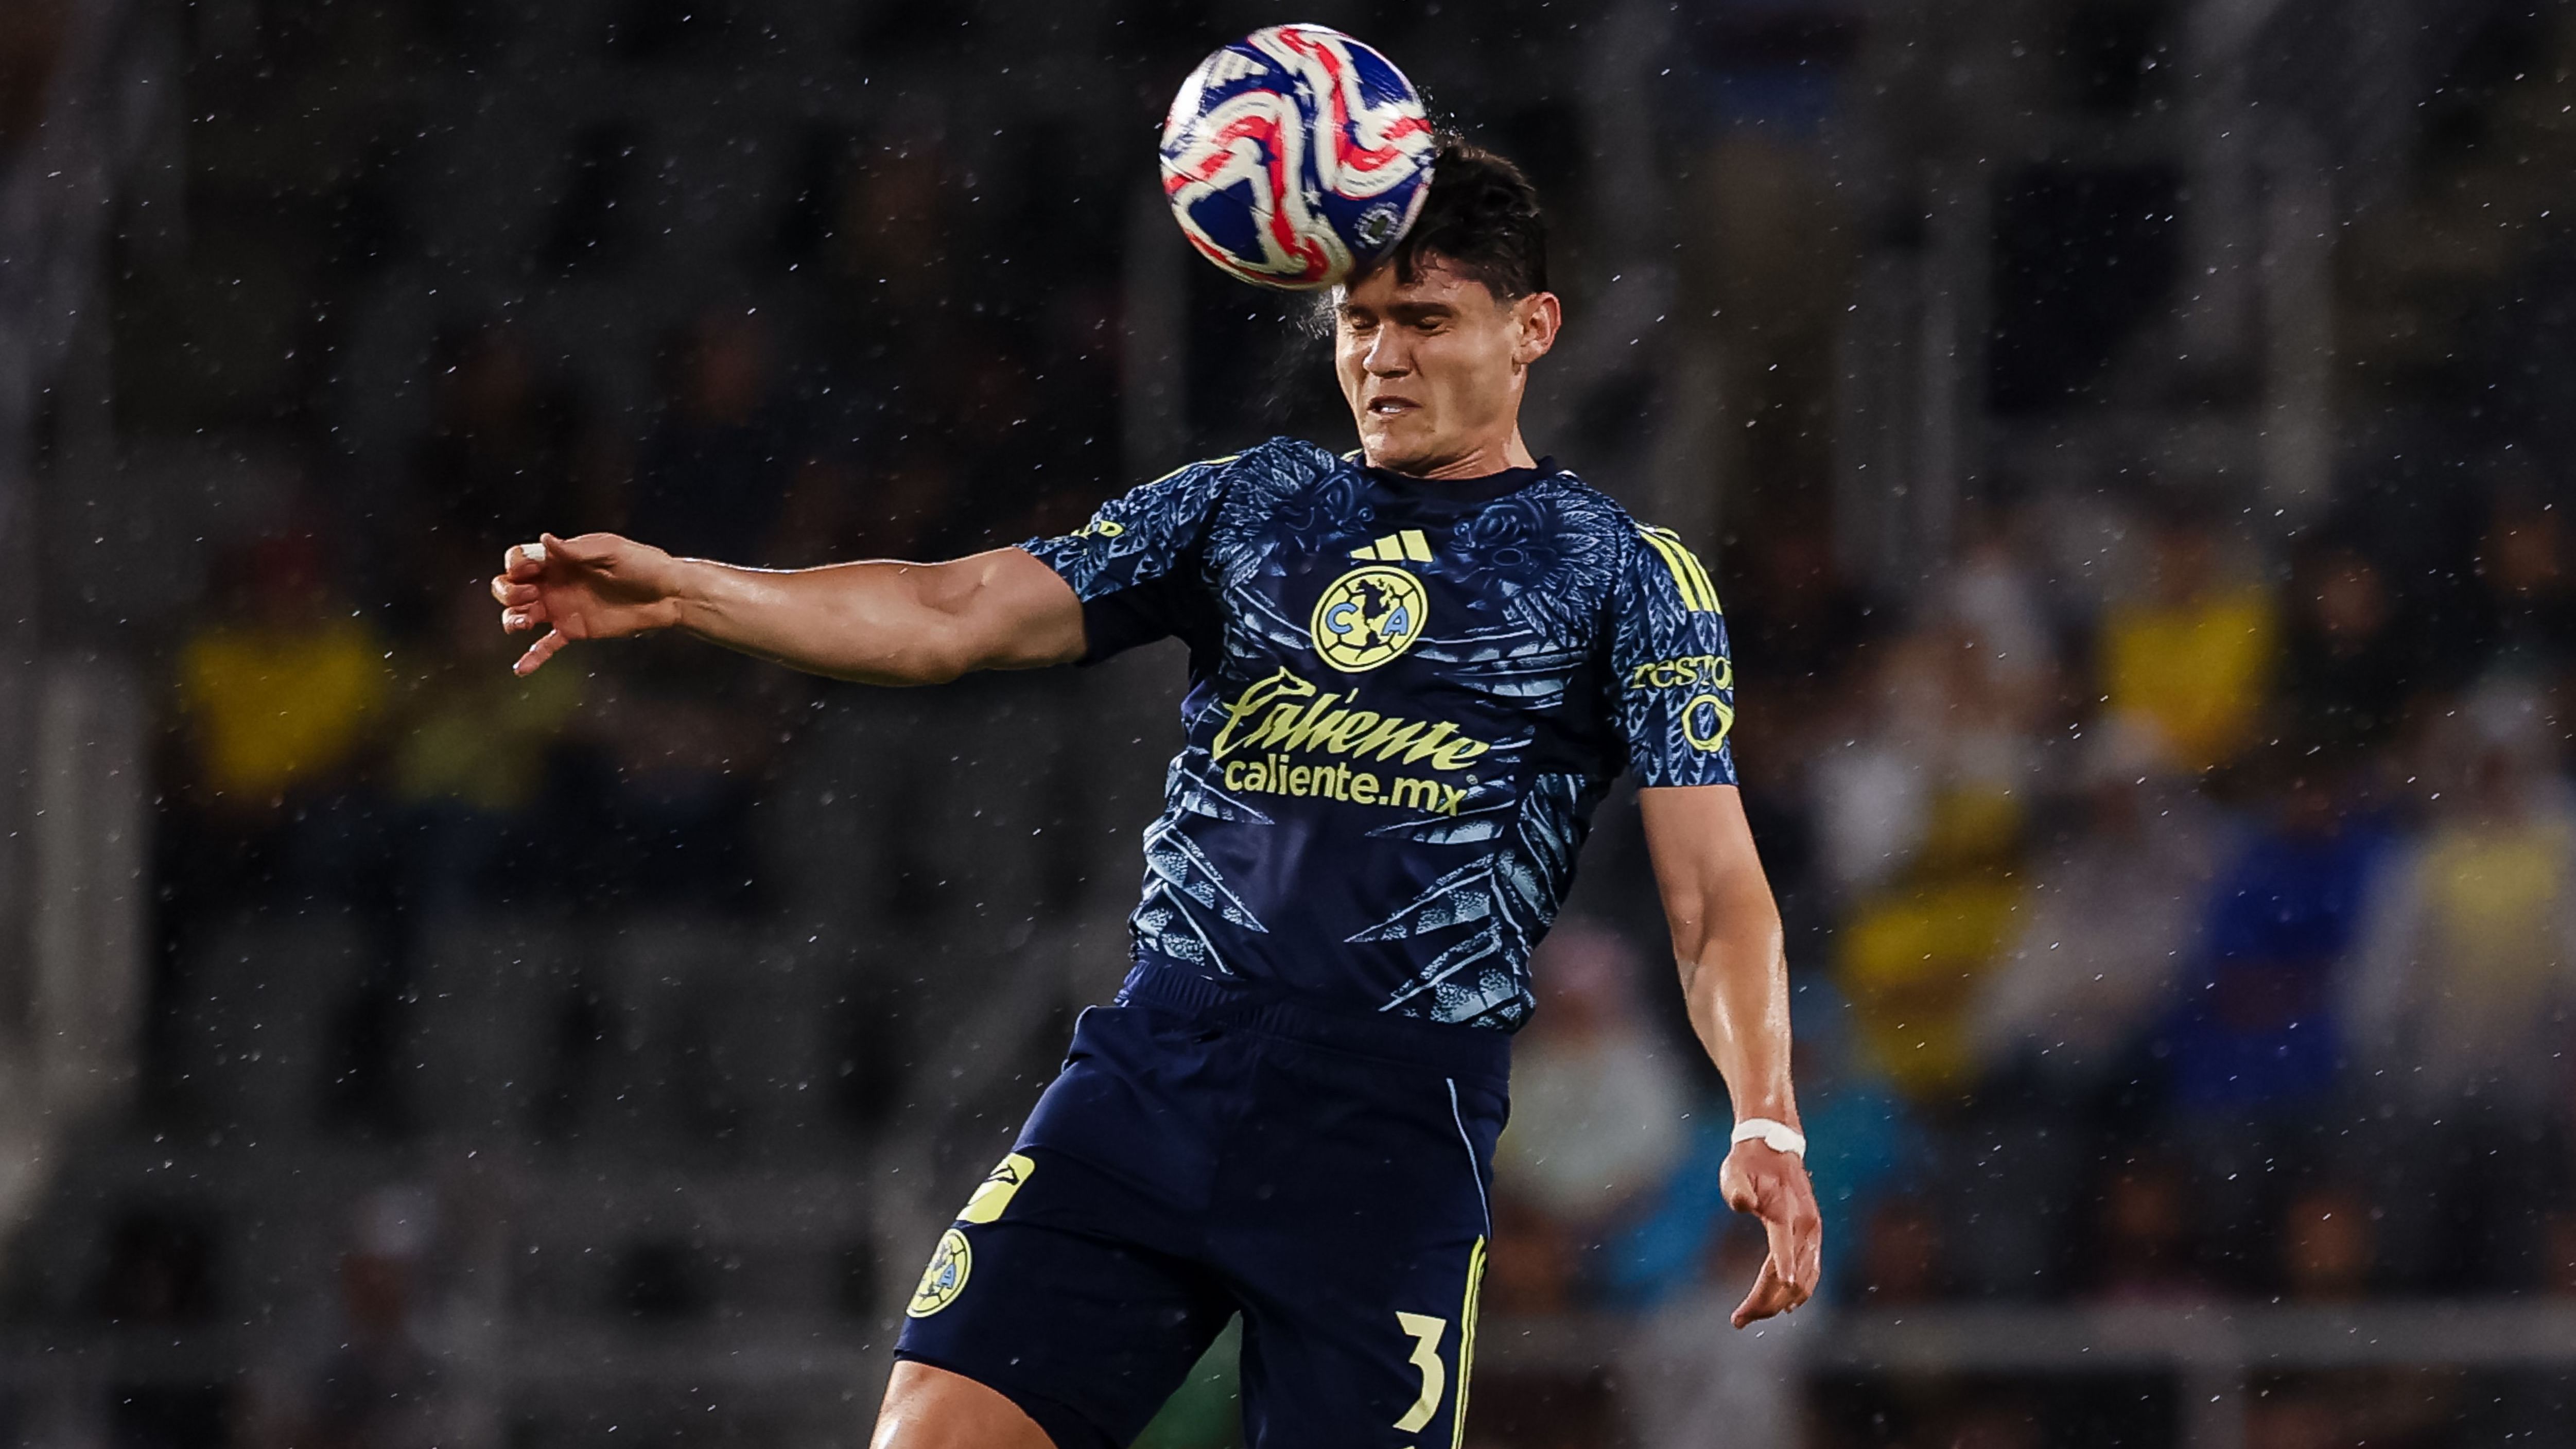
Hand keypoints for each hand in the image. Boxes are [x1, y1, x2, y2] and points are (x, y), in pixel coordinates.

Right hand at [489, 532, 685, 674]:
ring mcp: (561, 607)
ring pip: (520, 614)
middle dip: (507, 591)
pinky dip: (532, 656)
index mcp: (559, 558)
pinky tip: (521, 669)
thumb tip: (545, 539)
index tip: (528, 570)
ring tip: (523, 625)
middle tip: (528, 596)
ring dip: (512, 619)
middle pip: (510, 587)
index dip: (516, 563)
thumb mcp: (611, 551)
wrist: (667, 596)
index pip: (520, 559)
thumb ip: (577, 550)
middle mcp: (553, 582)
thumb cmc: (643, 565)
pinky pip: (546, 645)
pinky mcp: (573, 630)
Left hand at [1720, 1138, 1821, 1326]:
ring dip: (1781, 1300)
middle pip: (1790, 1274)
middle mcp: (1805, 1225)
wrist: (1774, 1144)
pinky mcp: (1812, 1233)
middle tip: (1739, 1320)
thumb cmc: (1747, 1161)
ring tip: (1752, 1316)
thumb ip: (1737, 1188)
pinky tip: (1789, 1305)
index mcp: (1785, 1212)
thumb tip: (1741, 1203)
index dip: (1782, 1272)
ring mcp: (1812, 1231)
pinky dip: (1803, 1288)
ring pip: (1803, 1277)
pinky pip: (1811, 1269)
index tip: (1783, 1299)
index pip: (1783, 1248)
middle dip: (1767, 1301)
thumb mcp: (1733, 1170)